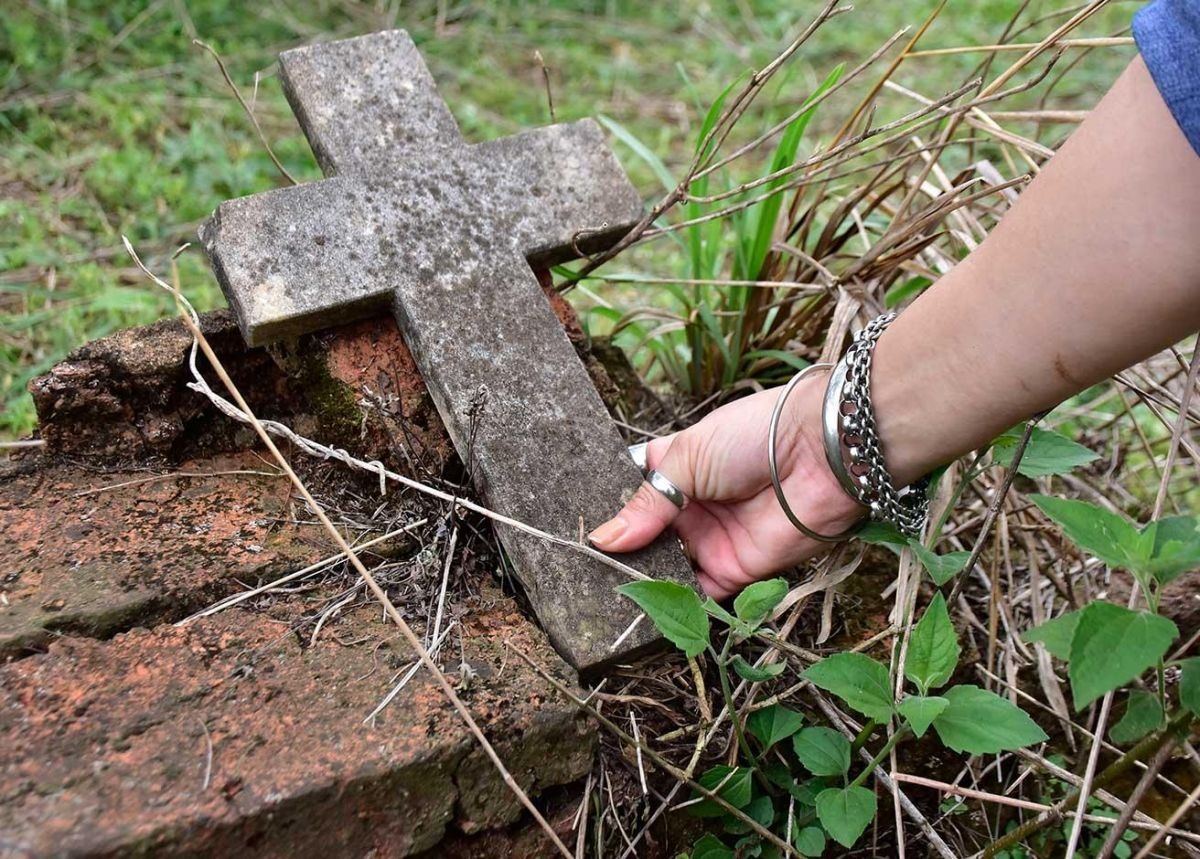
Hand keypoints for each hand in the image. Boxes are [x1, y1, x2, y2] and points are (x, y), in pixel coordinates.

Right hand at [589, 372, 864, 598]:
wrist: (819, 454)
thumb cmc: (752, 435)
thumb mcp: (684, 459)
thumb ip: (644, 505)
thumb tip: (602, 540)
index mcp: (675, 468)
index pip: (632, 493)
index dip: (606, 508)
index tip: (569, 524)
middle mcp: (690, 507)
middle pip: (643, 536)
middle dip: (617, 550)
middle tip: (574, 564)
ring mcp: (710, 540)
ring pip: (664, 568)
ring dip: (638, 577)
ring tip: (594, 588)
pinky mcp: (733, 571)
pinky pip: (695, 593)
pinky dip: (671, 601)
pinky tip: (637, 604)